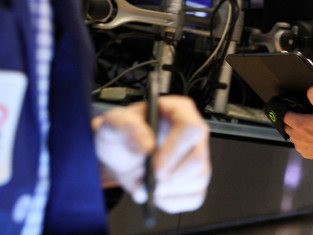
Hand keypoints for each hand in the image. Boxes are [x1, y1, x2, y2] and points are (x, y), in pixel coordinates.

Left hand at [92, 95, 210, 212]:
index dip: (174, 151)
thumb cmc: (121, 135)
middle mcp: (193, 133)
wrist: (119, 157)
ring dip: (169, 191)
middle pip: (197, 160)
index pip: (191, 129)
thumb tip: (146, 145)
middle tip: (149, 181)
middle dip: (170, 178)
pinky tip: (157, 194)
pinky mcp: (196, 179)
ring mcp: (198, 156)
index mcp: (179, 111)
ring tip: (148, 186)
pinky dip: (173, 202)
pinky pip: (195, 197)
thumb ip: (126, 127)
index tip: (155, 168)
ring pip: (198, 180)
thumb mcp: (113, 123)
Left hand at [283, 86, 312, 161]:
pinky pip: (299, 145)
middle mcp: (298, 137)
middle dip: (293, 120)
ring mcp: (301, 146)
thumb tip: (311, 90)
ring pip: (292, 135)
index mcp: (301, 124)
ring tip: (311, 128)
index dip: (288, 111)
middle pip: (287, 125)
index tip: (295, 109)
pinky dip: (303, 140)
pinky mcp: (306, 153)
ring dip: (297, 131)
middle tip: (306, 118)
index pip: (284, 115)